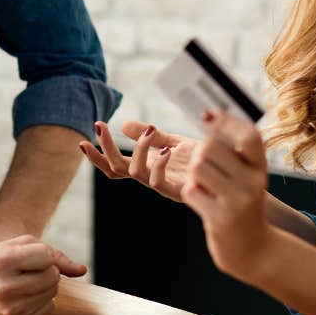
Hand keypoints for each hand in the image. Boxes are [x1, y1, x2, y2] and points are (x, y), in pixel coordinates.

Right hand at [0, 235, 86, 314]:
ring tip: (23, 281)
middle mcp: (4, 287)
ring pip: (53, 293)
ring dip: (44, 285)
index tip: (27, 256)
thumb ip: (50, 252)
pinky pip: (48, 308)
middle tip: (26, 270)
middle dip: (45, 270)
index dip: (41, 254)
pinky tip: (23, 295)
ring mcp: (10, 308)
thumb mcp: (13, 246)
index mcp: (1, 261)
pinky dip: (41, 300)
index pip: (45, 256)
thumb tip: (82, 270)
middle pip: (52, 276)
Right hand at [80, 120, 196, 201]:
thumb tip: (124, 124)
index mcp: (147, 167)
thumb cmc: (205, 161)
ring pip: (134, 172)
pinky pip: (158, 181)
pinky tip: (166, 149)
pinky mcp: (179, 191)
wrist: (233, 175)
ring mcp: (163, 185)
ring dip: (136, 149)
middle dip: (104, 148)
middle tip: (99, 126)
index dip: (97, 157)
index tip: (82, 141)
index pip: (114, 165)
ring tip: (148, 131)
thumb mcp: (175, 142)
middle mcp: (150, 177)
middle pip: (116, 168)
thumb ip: (151, 136)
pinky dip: (158, 163)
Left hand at [180, 110, 276, 282]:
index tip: (207, 115)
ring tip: (204, 186)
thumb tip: (208, 115)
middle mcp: (253, 183)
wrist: (253, 250)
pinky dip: (192, 194)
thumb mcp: (246, 178)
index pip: (249, 136)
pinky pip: (191, 192)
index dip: (226, 122)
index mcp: (260, 169)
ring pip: (198, 168)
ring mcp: (237, 202)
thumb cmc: (242, 205)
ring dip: (193, 176)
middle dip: (198, 154)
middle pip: (211, 148)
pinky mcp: (220, 219)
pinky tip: (204, 203)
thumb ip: (232, 152)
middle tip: (203, 166)